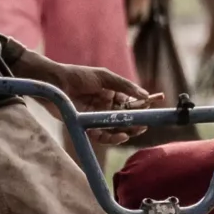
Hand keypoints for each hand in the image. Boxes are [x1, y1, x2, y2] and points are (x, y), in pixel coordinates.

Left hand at [17, 50, 152, 143]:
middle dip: (138, 120)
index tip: (159, 101)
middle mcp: (106, 106)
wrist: (55, 82)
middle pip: (127, 117)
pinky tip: (122, 135)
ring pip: (117, 128)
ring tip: (137, 130)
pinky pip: (103, 136)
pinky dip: (113, 137)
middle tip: (146, 123)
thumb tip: (144, 94)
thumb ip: (124, 86)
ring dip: (129, 130)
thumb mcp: (104, 76)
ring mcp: (97, 117)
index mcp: (112, 93)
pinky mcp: (87, 126)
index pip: (133, 101)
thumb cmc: (78, 75)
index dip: (146, 102)